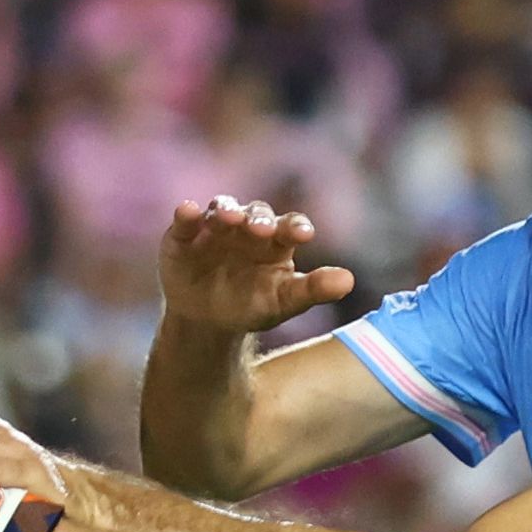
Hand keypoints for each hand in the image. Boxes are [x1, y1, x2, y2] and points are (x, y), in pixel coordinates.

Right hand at [160, 196, 355, 335]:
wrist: (208, 323)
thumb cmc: (252, 306)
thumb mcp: (284, 302)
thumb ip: (314, 290)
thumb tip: (348, 281)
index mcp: (276, 240)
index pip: (289, 225)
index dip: (295, 226)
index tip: (304, 234)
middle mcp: (246, 227)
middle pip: (256, 213)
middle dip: (258, 219)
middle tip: (260, 229)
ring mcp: (214, 228)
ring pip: (221, 209)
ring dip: (225, 210)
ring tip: (227, 218)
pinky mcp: (183, 236)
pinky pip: (185, 221)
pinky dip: (186, 214)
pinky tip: (187, 210)